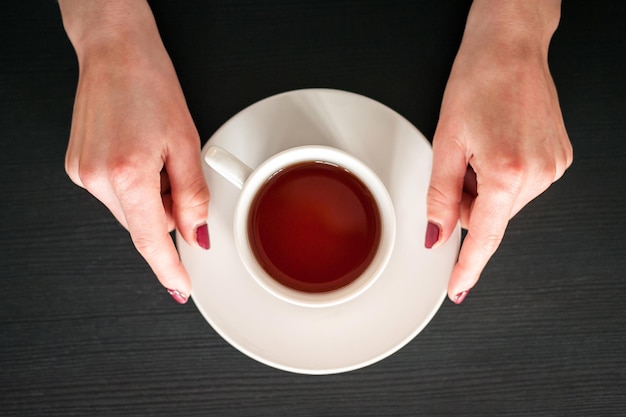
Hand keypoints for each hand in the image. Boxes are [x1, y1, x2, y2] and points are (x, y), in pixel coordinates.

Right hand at [59, 0, 209, 302]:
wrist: (116, 53)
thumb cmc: (150, 86)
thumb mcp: (187, 143)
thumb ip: (193, 197)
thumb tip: (197, 234)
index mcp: (129, 173)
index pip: (151, 239)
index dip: (168, 268)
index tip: (179, 288)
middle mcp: (97, 177)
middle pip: (144, 223)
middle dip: (167, 209)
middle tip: (175, 169)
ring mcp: (82, 173)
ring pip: (130, 210)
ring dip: (149, 195)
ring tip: (153, 153)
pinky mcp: (77, 167)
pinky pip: (115, 194)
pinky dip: (134, 185)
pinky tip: (137, 153)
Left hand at [426, 0, 572, 302]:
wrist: (511, 47)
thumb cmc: (479, 81)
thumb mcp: (445, 140)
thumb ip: (439, 195)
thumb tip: (435, 235)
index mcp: (506, 172)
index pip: (482, 237)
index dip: (467, 266)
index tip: (457, 289)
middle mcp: (537, 173)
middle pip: (489, 216)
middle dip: (466, 200)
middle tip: (461, 160)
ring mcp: (553, 166)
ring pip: (503, 202)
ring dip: (484, 185)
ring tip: (482, 145)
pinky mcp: (559, 158)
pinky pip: (520, 186)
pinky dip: (501, 176)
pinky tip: (497, 145)